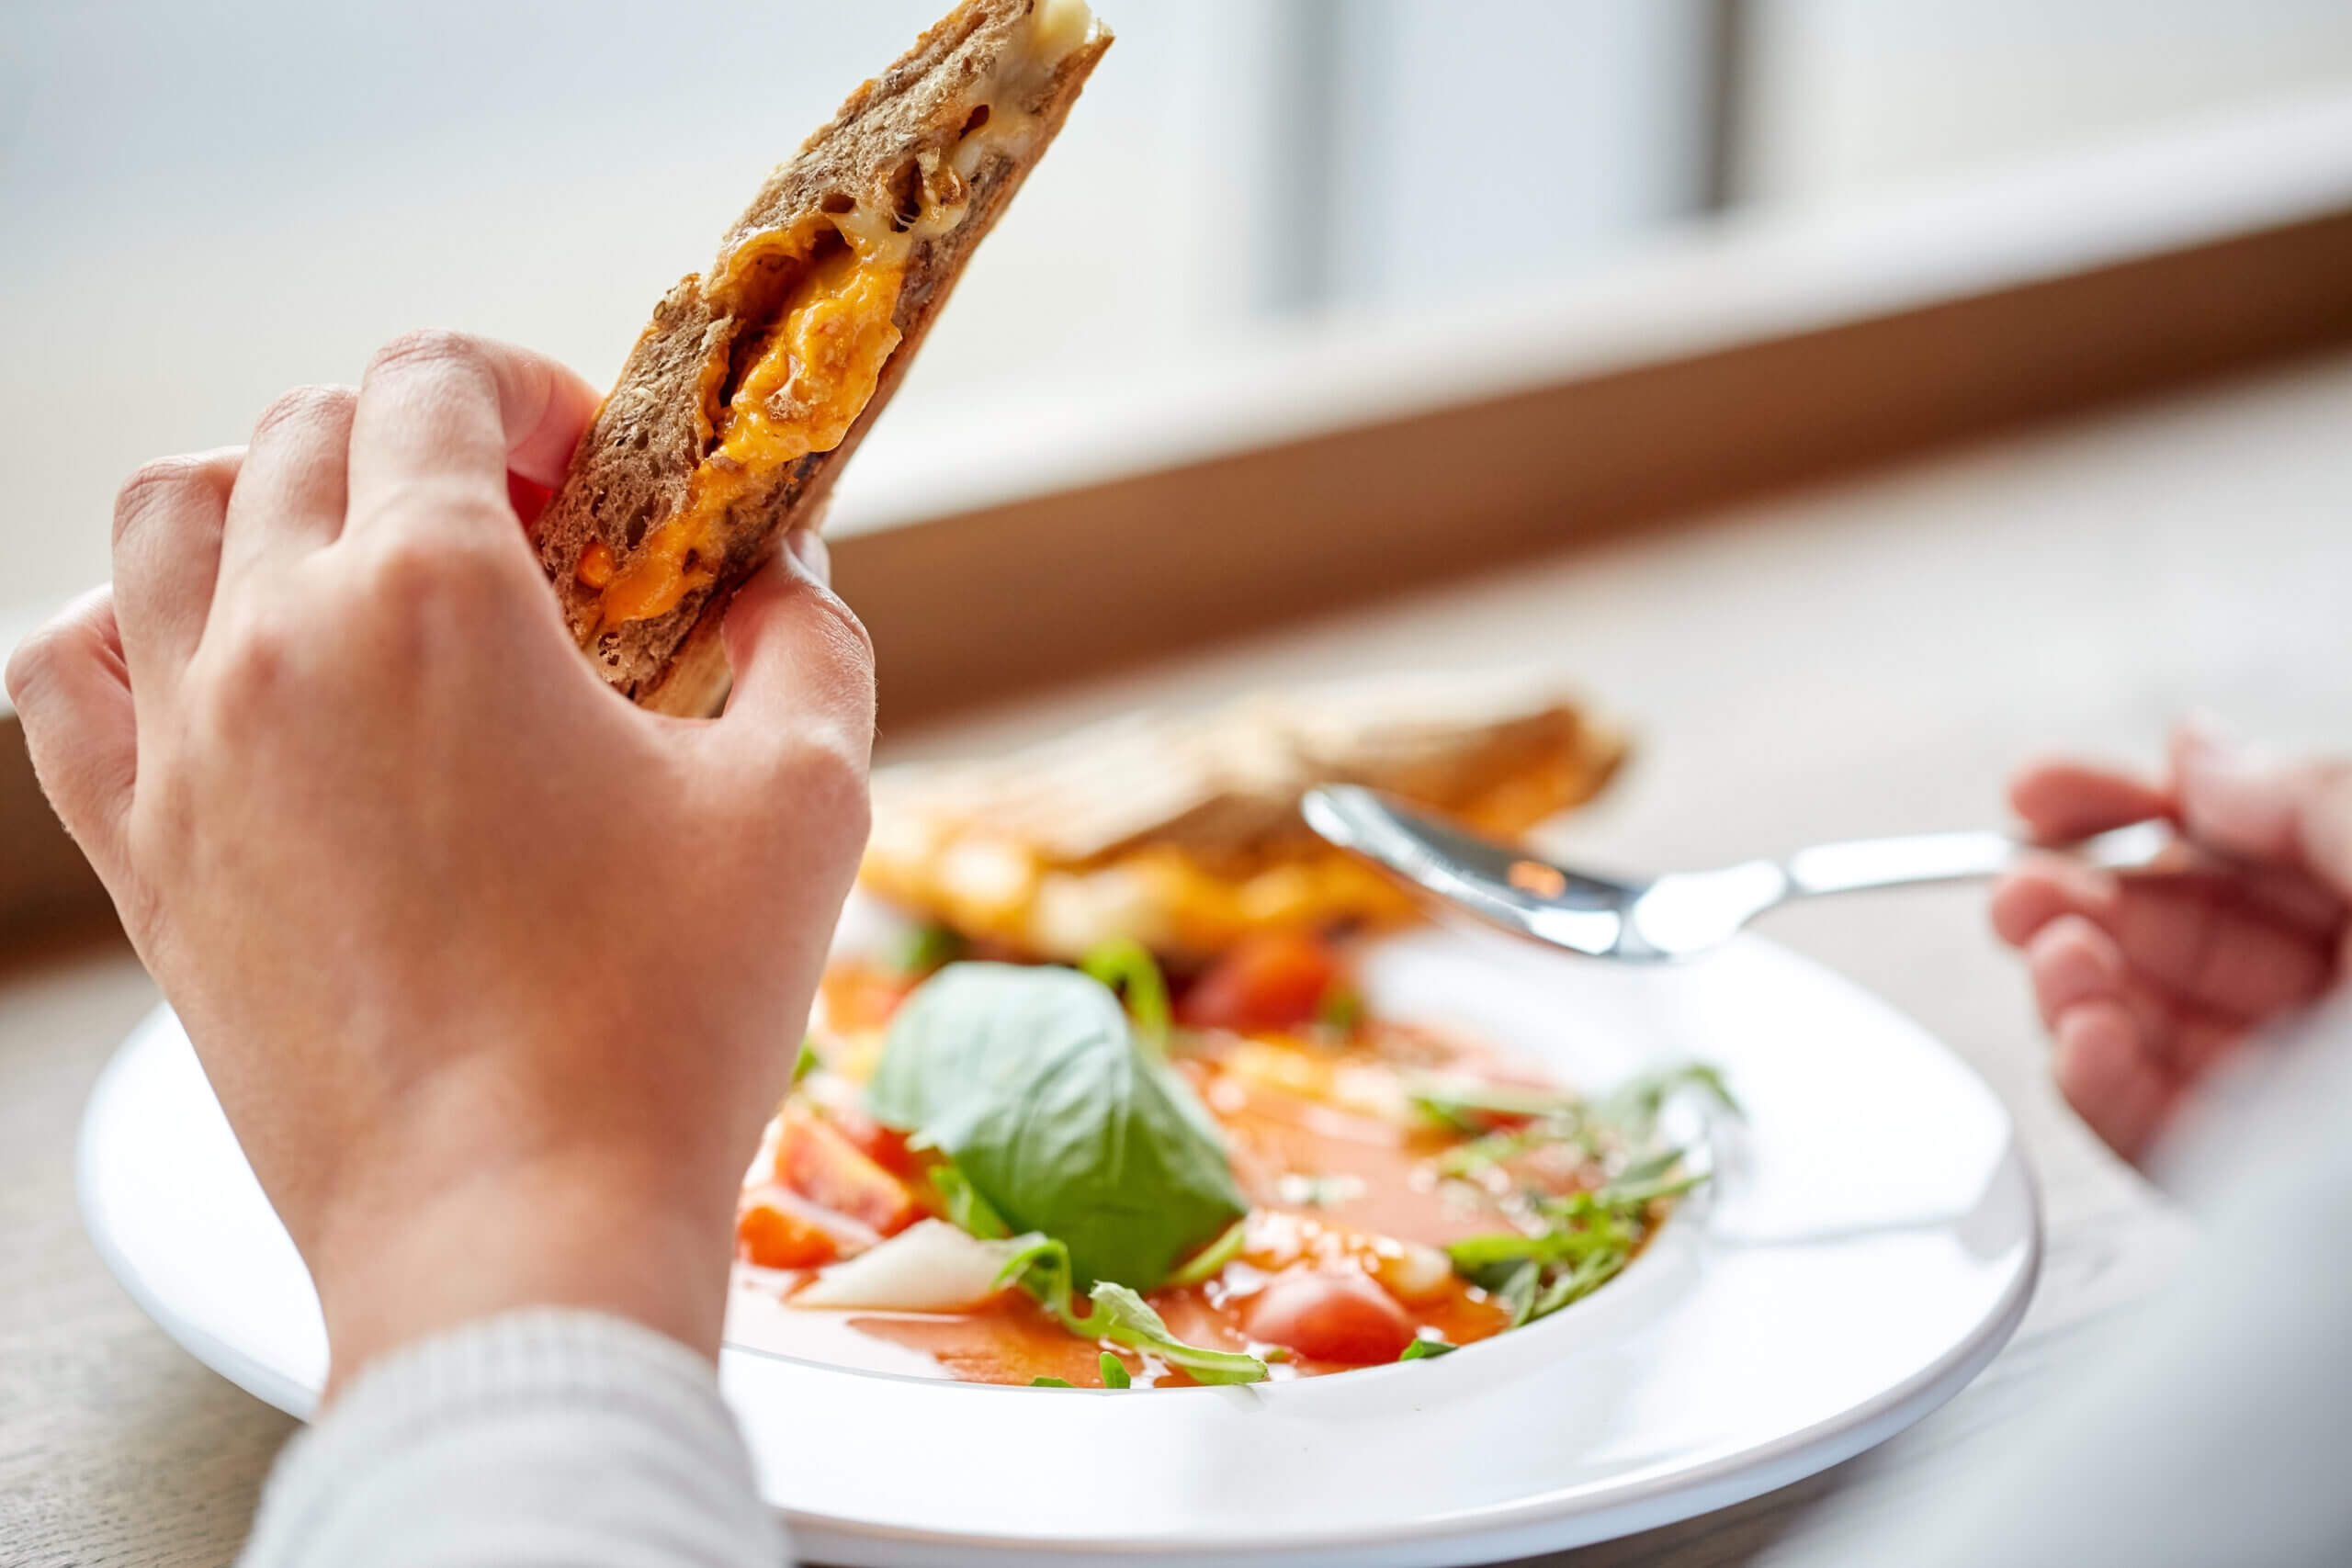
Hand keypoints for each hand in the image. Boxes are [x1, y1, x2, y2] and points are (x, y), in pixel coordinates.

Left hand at [6, 332, 874, 1392]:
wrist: (516, 1229)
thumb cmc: (670, 1020)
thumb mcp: (810, 800)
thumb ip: (808, 643)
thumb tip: (780, 578)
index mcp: (432, 595)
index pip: (432, 378)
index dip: (529, 389)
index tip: (597, 474)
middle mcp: (276, 639)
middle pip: (307, 430)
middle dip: (427, 440)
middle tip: (529, 536)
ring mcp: (185, 749)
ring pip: (163, 517)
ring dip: (269, 494)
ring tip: (366, 570)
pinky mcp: (144, 858)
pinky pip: (62, 673)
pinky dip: (124, 625)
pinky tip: (223, 665)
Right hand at [1991, 721, 2350, 1164]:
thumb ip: (2318, 800)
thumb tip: (2201, 756)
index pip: (2248, 837)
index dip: (2137, 804)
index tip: (2041, 792)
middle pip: (2182, 927)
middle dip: (2082, 898)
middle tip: (2020, 889)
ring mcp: (2305, 1100)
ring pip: (2153, 1024)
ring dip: (2077, 986)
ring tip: (2057, 963)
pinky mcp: (2259, 1190)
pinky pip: (2155, 1127)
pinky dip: (2098, 1079)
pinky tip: (2085, 1038)